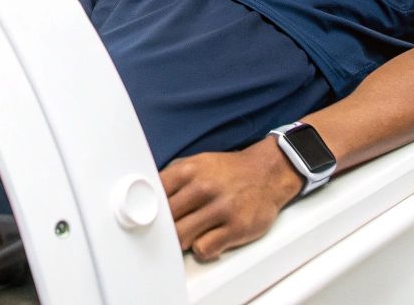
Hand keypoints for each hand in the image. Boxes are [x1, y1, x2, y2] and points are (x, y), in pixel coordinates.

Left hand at [160, 139, 303, 261]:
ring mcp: (221, 208)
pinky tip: (208, 238)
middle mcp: (203, 188)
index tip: (146, 218)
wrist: (267, 173)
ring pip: (182, 237)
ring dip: (183, 240)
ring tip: (190, 233)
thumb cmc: (228, 172)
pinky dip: (202, 248)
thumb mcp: (197, 164)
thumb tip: (146, 197)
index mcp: (189, 171)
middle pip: (166, 221)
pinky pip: (204, 249)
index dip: (148, 210)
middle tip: (169, 230)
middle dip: (165, 229)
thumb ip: (172, 179)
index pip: (154, 196)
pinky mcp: (236, 227)